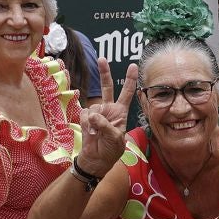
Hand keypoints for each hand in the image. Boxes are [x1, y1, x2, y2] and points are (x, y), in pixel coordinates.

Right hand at [76, 63, 136, 177]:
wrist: (96, 159)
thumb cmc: (110, 150)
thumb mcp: (114, 138)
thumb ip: (105, 125)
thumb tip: (93, 114)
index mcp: (121, 113)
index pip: (127, 93)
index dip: (130, 80)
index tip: (133, 66)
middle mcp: (109, 109)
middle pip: (107, 88)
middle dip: (104, 73)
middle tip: (101, 58)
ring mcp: (97, 113)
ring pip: (93, 107)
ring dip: (94, 120)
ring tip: (98, 134)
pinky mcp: (86, 118)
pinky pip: (85, 115)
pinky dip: (87, 124)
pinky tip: (91, 133)